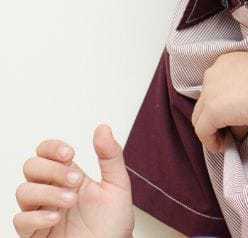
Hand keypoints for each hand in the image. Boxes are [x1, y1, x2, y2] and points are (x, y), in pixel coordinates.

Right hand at [13, 125, 134, 237]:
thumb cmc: (113, 223)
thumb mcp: (118, 186)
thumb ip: (110, 157)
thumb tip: (103, 128)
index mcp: (69, 176)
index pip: (47, 153)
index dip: (52, 148)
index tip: (70, 155)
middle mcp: (51, 191)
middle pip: (31, 167)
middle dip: (53, 170)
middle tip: (76, 180)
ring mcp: (41, 211)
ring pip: (23, 191)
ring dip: (48, 192)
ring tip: (71, 200)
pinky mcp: (35, 233)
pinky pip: (21, 220)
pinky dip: (37, 216)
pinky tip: (56, 217)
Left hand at [192, 52, 247, 151]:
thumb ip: (244, 95)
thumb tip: (239, 122)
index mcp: (225, 62)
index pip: (214, 87)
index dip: (221, 104)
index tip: (232, 116)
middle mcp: (213, 73)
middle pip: (204, 102)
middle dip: (214, 119)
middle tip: (227, 132)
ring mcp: (210, 92)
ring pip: (200, 117)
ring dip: (212, 131)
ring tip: (225, 142)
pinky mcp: (212, 111)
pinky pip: (203, 132)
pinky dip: (210, 142)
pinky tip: (222, 147)